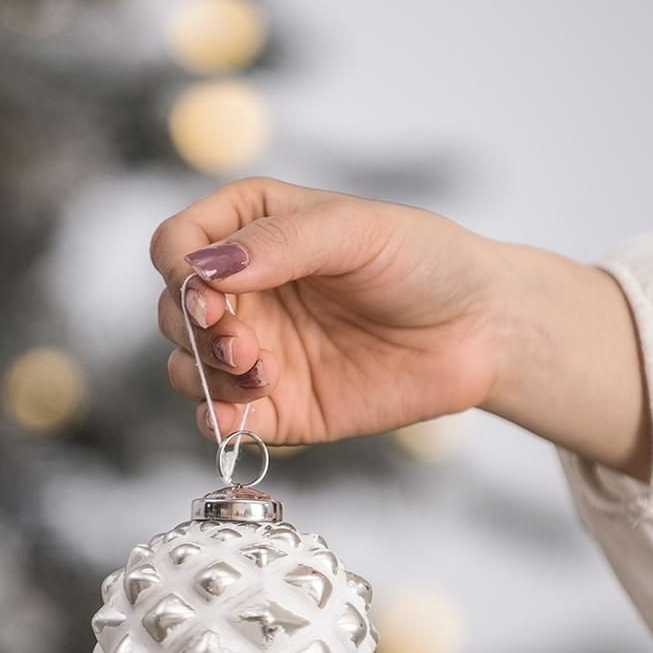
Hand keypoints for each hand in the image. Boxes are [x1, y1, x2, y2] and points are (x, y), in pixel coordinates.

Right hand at [151, 176, 651, 476]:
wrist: (480, 329)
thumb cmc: (425, 261)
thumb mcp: (355, 230)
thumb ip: (279, 245)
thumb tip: (202, 269)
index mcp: (253, 231)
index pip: (176, 243)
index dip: (178, 268)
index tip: (208, 291)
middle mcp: (246, 292)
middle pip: (172, 310)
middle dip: (192, 326)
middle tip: (241, 338)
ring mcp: (258, 351)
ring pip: (186, 368)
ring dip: (204, 374)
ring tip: (262, 370)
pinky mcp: (279, 408)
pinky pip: (221, 421)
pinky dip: (217, 422)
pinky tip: (242, 416)